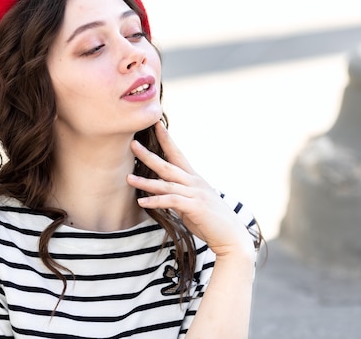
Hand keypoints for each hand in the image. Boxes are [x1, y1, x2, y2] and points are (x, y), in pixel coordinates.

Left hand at [127, 121, 253, 257]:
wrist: (232, 237)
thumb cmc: (211, 222)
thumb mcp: (191, 204)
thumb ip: (177, 196)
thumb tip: (160, 194)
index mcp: (193, 179)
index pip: (177, 154)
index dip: (166, 139)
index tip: (156, 124)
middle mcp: (194, 182)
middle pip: (168, 165)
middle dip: (149, 155)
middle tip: (132, 144)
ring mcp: (196, 194)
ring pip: (166, 184)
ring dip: (146, 182)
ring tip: (128, 178)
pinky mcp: (196, 207)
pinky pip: (172, 201)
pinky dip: (156, 201)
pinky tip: (142, 202)